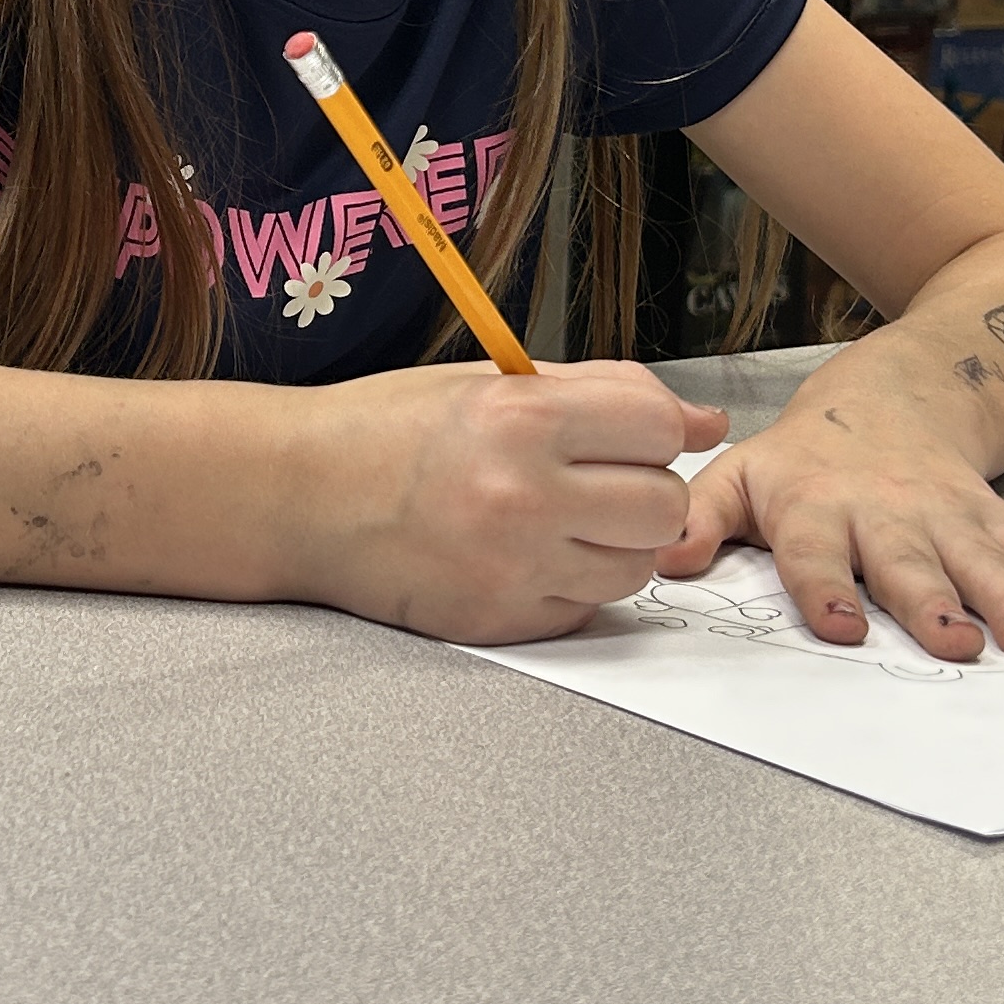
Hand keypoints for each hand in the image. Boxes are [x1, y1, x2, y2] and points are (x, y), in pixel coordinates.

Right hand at [293, 359, 728, 644]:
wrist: (298, 496)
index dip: (657, 430)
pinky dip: (571, 583)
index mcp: (520, 418)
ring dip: (614, 543)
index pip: (659, 426)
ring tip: (556, 517)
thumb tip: (705, 422)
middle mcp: (520, 495)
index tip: (632, 435)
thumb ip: (604, 394)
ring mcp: (510, 566)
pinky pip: (584, 608)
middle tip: (595, 480)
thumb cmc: (389, 429)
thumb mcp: (492, 382)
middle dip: (645, 491)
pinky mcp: (497, 620)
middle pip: (664, 506)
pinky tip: (523, 553)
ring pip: (636, 567)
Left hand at [658, 406, 1003, 661]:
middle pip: (908, 561)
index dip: (824, 587)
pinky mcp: (993, 517)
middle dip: (934, 601)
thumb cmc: (804, 458)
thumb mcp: (739, 473)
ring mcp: (947, 515)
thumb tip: (665, 558)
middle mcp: (886, 512)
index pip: (815, 552)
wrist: (892, 393)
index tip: (839, 626)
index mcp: (816, 506)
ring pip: (981, 558)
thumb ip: (699, 515)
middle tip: (957, 642)